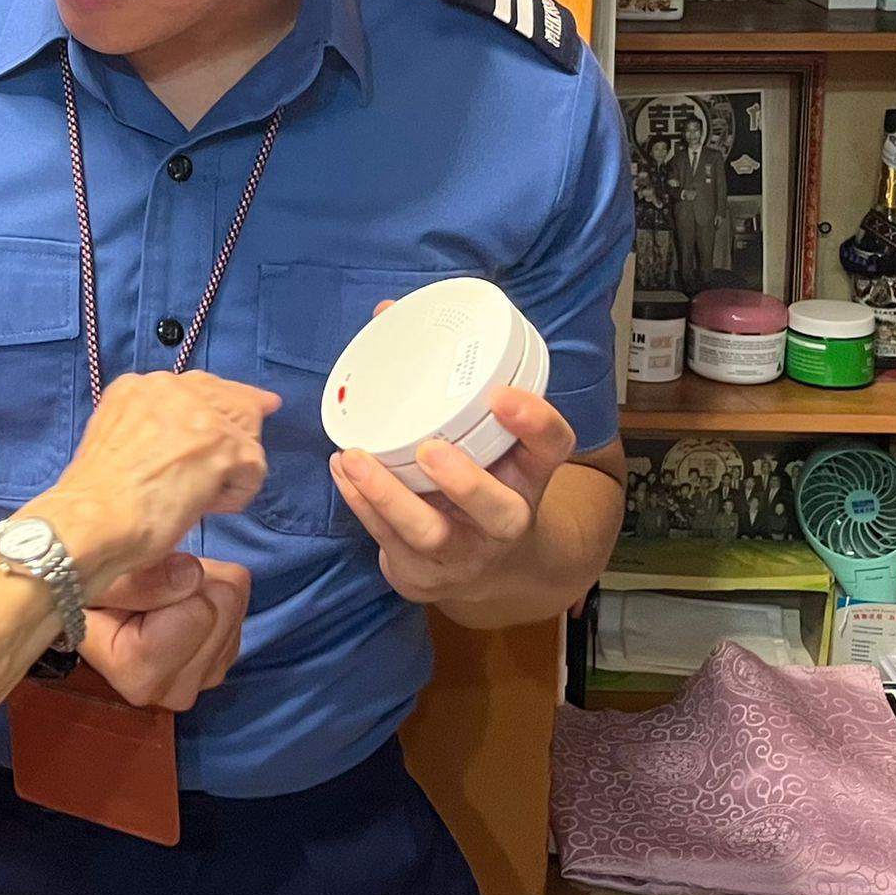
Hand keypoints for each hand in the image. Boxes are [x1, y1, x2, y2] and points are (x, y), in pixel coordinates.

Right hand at [40, 370, 276, 583]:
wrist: (93, 518)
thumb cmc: (96, 497)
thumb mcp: (114, 439)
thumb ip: (150, 427)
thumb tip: (186, 442)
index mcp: (137, 385)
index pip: (198, 385)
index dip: (219, 406)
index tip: (233, 419)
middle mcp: (170, 388)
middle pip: (232, 400)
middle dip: (239, 431)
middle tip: (234, 466)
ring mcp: (199, 415)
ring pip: (246, 435)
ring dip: (229, 470)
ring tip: (197, 497)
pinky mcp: (223, 446)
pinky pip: (254, 469)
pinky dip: (235, 495)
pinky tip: (205, 508)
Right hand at [82, 555, 251, 710]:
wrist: (88, 612)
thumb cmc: (83, 595)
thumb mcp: (93, 582)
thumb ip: (136, 582)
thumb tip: (191, 575)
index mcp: (140, 675)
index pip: (198, 613)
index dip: (169, 582)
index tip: (135, 584)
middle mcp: (174, 692)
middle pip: (225, 605)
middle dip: (191, 581)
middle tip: (152, 584)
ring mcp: (202, 682)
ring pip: (236, 606)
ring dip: (202, 587)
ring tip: (161, 593)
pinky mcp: (219, 666)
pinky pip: (240, 612)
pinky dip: (211, 598)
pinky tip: (178, 604)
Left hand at [330, 383, 574, 606]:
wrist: (493, 568)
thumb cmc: (486, 484)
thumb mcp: (496, 445)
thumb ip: (464, 394)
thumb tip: (391, 318)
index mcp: (531, 478)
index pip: (553, 448)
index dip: (535, 422)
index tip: (502, 395)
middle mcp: (506, 522)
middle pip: (500, 512)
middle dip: (466, 484)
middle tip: (430, 450)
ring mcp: (465, 556)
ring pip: (429, 534)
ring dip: (387, 496)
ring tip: (352, 457)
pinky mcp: (422, 576)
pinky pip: (387, 540)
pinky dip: (361, 504)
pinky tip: (342, 473)